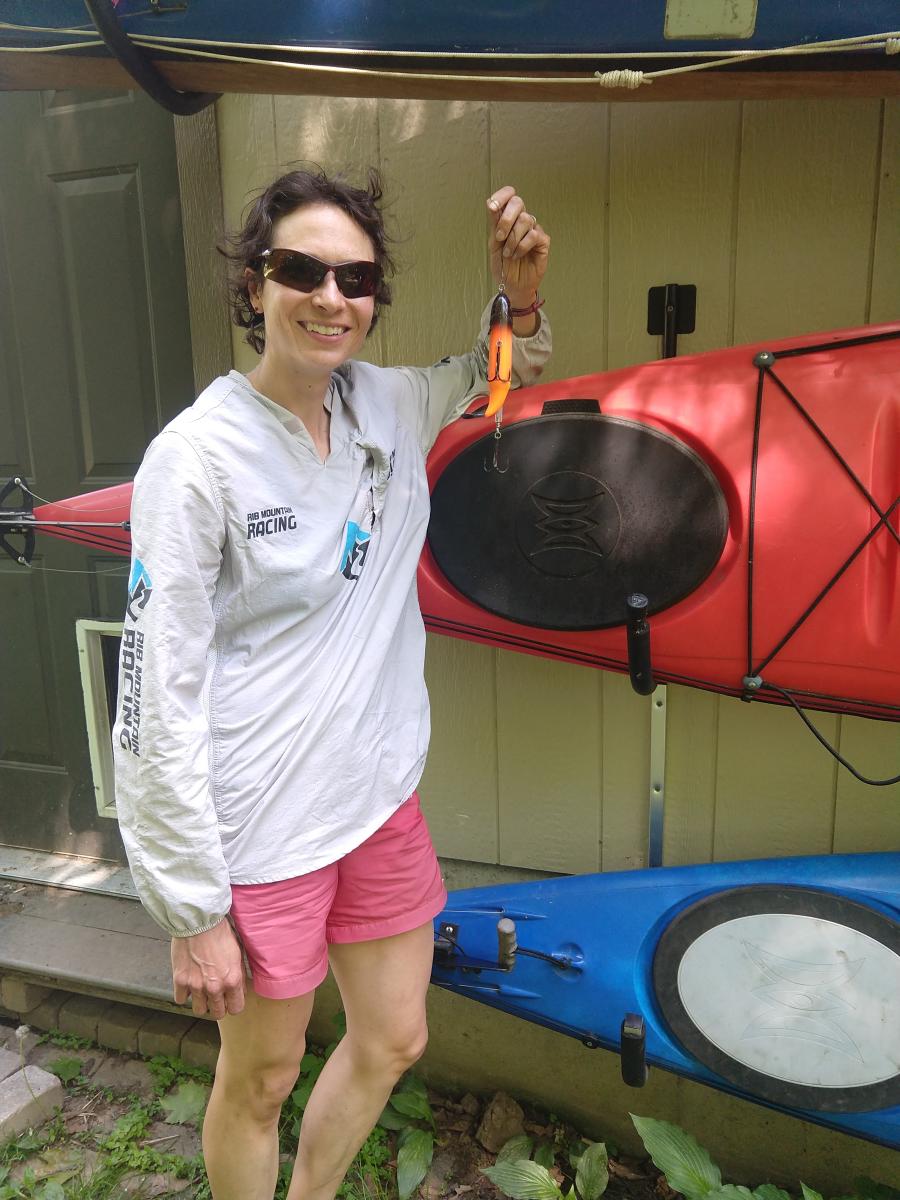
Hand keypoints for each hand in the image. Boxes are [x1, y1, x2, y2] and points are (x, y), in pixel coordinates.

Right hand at [171, 919, 245, 1018]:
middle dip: (218, 1006)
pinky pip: (181, 999)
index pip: (236, 1008)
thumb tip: (240, 989)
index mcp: (232, 980)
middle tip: (216, 996)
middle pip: (217, 1013)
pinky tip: (189, 983)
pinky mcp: (180, 981)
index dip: (233, 1004)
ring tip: (202, 990)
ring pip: (199, 1010)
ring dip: (201, 1002)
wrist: (199, 921)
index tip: (230, 999)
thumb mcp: (238, 952)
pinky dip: (184, 994)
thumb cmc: (220, 932)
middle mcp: (215, 987)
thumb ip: (239, 974)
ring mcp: (196, 986)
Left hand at [486, 186, 549, 305]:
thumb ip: (494, 224)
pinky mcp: (543, 241)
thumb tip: (491, 203)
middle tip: (500, 238)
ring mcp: (533, 229)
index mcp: (509, 217)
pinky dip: (522, 246)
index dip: (502, 196)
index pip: (509, 195)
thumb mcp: (493, 244)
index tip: (492, 207)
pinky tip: (518, 255)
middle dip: (506, 220)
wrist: (511, 285)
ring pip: (525, 220)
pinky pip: (534, 235)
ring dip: (513, 239)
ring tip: (508, 253)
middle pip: (518, 202)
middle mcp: (522, 221)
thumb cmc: (503, 265)